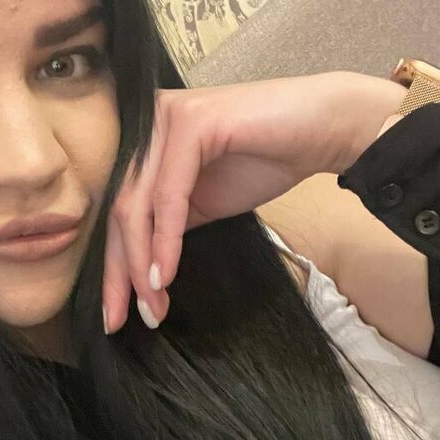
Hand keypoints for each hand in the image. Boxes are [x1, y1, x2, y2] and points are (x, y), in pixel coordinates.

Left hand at [102, 71, 404, 332]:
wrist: (325, 129)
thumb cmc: (269, 160)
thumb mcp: (205, 202)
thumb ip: (169, 225)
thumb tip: (139, 272)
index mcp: (146, 141)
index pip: (118, 211)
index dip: (114, 266)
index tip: (117, 314)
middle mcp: (146, 124)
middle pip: (119, 212)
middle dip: (120, 274)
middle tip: (121, 320)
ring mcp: (165, 118)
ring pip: (137, 207)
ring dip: (142, 265)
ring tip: (152, 307)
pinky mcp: (191, 122)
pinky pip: (168, 196)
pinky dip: (165, 241)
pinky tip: (164, 276)